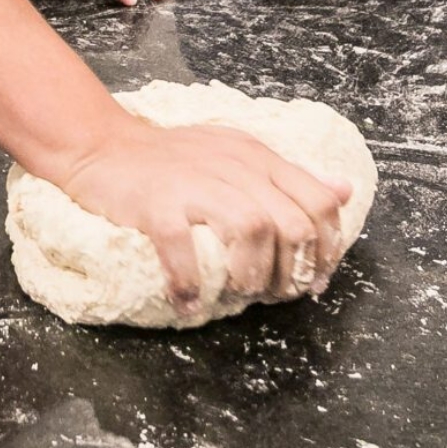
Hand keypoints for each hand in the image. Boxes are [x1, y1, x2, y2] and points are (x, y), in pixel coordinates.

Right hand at [58, 117, 350, 310]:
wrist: (102, 147)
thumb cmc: (171, 160)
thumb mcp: (237, 156)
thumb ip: (288, 177)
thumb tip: (344, 190)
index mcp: (256, 157)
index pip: (317, 201)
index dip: (326, 248)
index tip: (313, 278)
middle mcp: (233, 166)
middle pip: (290, 222)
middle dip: (291, 271)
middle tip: (273, 294)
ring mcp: (193, 183)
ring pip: (251, 230)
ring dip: (250, 276)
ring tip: (235, 293)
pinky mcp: (156, 204)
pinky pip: (182, 248)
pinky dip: (189, 282)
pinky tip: (188, 301)